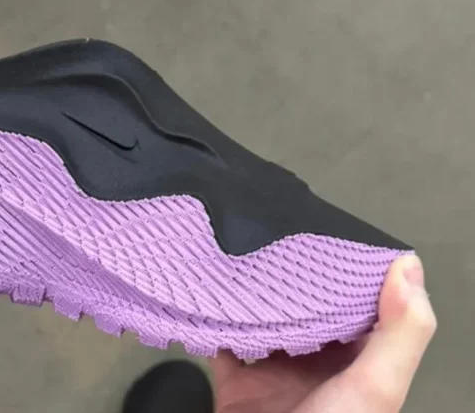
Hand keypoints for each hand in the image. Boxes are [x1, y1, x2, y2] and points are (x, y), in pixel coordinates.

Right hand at [209, 254, 435, 412]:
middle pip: (308, 311)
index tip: (331, 233)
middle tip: (276, 229)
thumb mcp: (376, 388)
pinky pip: (223, 342)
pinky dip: (215, 320)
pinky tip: (209, 291)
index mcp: (357, 367)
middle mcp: (317, 367)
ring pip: (264, 322)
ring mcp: (273, 375)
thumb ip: (400, 332)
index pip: (358, 308)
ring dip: (253, 294)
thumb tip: (408, 265)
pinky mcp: (235, 384)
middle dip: (295, 276)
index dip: (350, 272)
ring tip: (241, 251)